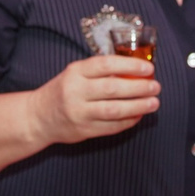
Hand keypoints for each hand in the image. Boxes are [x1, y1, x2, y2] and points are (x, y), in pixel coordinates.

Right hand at [31, 56, 158, 147]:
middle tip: (156, 87)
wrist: (38, 117)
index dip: (130, 66)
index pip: (106, 65)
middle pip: (113, 89)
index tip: (148, 69)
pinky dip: (128, 121)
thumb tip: (136, 72)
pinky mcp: (83, 130)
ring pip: (114, 110)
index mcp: (75, 72)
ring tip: (153, 103)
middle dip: (139, 88)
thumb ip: (100, 72)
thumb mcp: (75, 74)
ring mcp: (79, 113)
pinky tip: (138, 116)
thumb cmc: (63, 91)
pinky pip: (111, 127)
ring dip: (138, 107)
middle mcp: (75, 92)